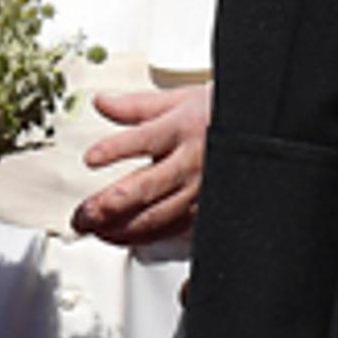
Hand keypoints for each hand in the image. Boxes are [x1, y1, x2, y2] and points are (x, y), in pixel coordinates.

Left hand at [73, 82, 209, 246]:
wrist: (255, 134)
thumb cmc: (216, 116)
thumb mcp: (178, 100)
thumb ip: (135, 106)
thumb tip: (102, 102)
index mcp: (181, 130)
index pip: (144, 140)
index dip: (116, 150)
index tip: (91, 158)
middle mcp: (189, 163)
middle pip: (145, 187)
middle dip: (109, 204)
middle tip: (82, 214)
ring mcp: (197, 190)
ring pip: (157, 216)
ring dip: (121, 227)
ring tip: (93, 229)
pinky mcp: (203, 210)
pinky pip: (171, 229)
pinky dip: (142, 236)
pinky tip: (119, 236)